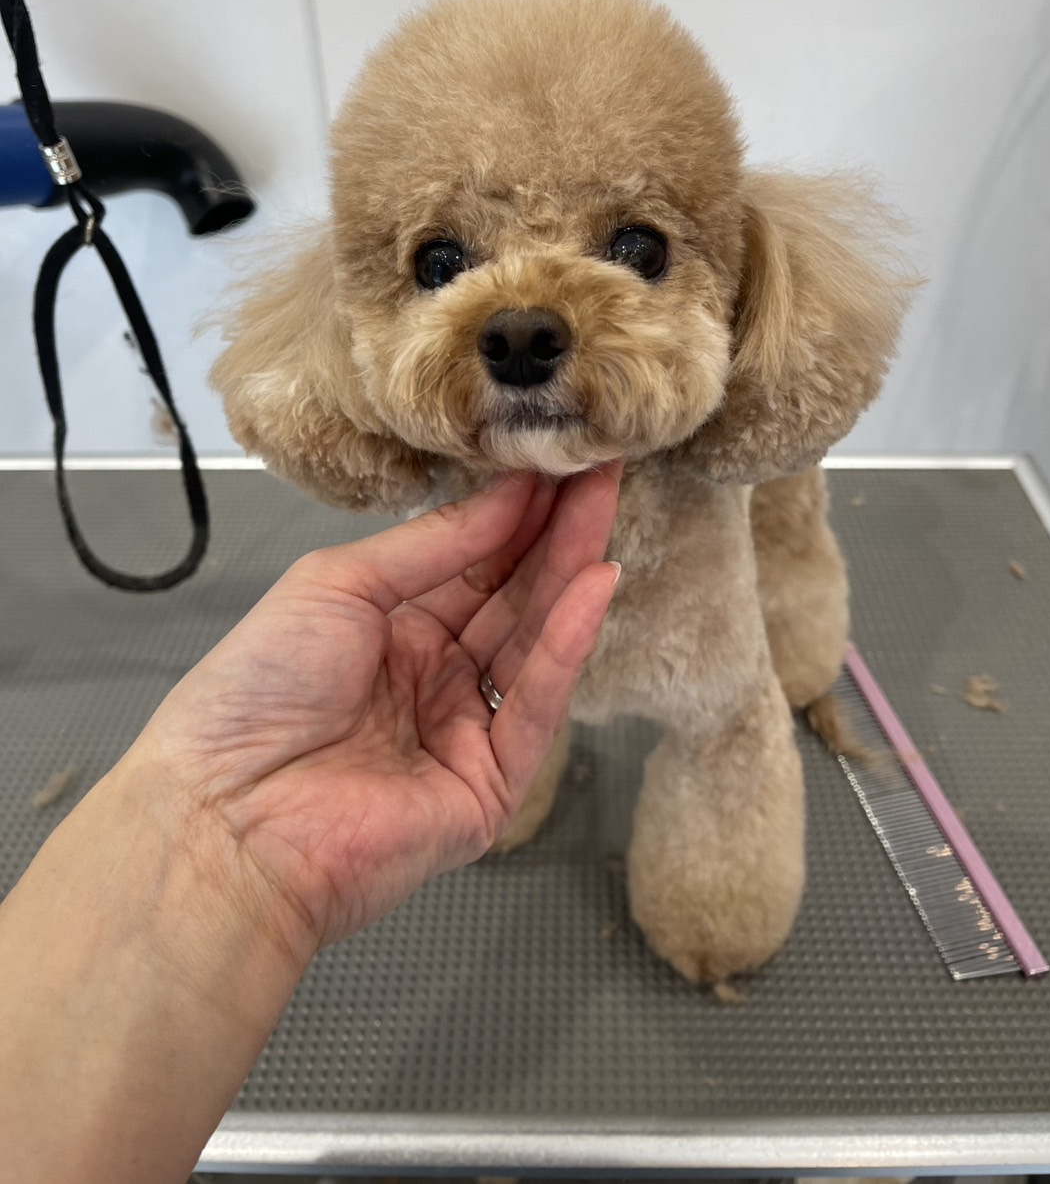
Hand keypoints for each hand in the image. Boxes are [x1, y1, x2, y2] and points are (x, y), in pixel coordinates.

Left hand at [138, 468, 620, 961]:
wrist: (225, 812)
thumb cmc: (258, 686)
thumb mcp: (341, 584)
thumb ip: (434, 544)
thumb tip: (511, 493)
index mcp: (391, 630)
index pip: (473, 564)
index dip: (515, 513)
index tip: (557, 459)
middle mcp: (434, 677)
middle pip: (512, 598)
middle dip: (556, 534)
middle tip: (599, 472)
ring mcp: (465, 733)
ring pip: (532, 645)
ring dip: (571, 576)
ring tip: (602, 509)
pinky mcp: (490, 788)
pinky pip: (534, 708)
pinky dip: (566, 647)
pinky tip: (593, 585)